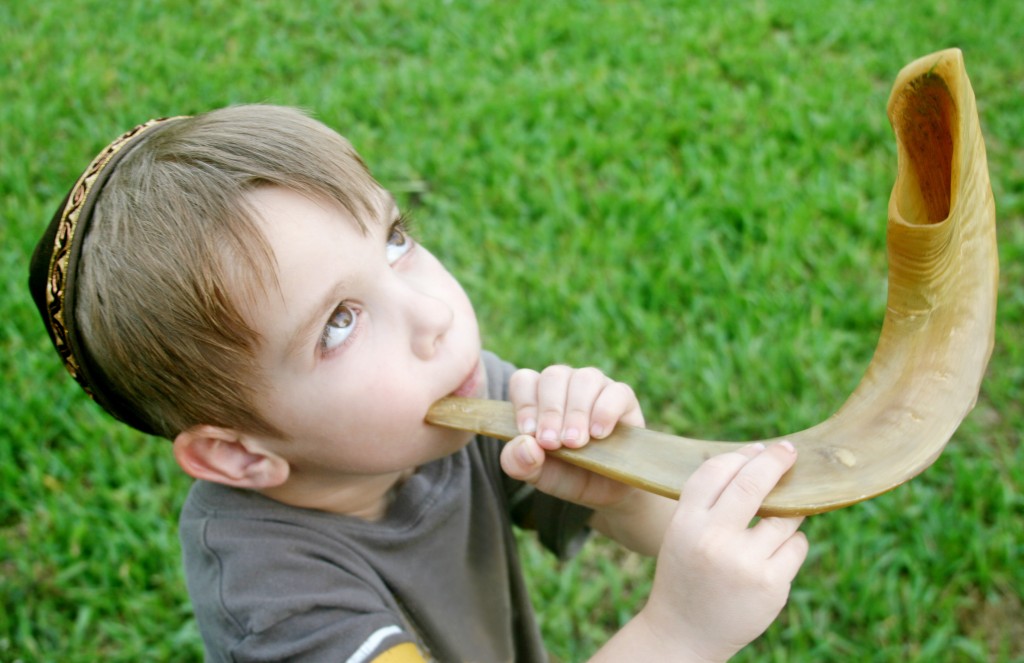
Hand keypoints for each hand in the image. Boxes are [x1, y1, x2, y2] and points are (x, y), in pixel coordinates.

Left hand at [499, 365, 644, 508]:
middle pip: (553, 376)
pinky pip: (616, 391)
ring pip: (584, 379)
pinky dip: (605, 411)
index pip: (524, 380)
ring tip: (575, 442)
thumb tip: (525, 444)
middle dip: (550, 411)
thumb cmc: (566, 474)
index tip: (529, 432)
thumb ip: (517, 462)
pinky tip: (598, 434)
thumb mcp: (536, 474)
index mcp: (539, 396)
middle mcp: (567, 385)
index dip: (524, 404)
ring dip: (576, 412)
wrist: (605, 492)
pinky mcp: (624, 399)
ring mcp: (596, 387)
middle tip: (552, 443)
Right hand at [640, 442, 807, 661]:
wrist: (684, 633)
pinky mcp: (771, 584)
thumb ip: (710, 502)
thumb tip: (759, 462)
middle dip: (776, 461)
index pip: (717, 470)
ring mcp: (745, 562)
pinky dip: (791, 546)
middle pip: (753, 482)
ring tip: (769, 530)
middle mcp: (713, 539)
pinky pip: (797, 545)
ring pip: (784, 517)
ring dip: (785, 516)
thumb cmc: (687, 573)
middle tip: (789, 451)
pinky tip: (772, 559)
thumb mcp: (682, 533)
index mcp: (686, 523)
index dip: (741, 454)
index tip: (759, 449)